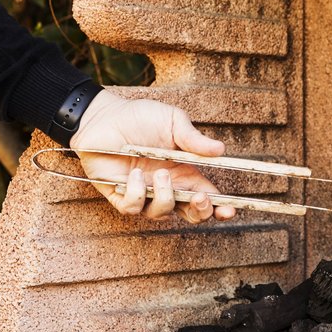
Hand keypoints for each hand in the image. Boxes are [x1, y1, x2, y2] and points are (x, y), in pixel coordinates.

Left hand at [69, 90, 235, 221]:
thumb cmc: (139, 117)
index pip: (208, 197)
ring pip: (162, 214)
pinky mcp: (121, 195)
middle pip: (190, 214)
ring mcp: (144, 193)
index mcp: (185, 172)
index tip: (229, 210)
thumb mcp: (172, 121)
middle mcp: (167, 187)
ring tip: (161, 174)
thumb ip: (194, 139)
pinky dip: (137, 194)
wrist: (102, 116)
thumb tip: (220, 150)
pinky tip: (134, 174)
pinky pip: (133, 207)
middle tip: (198, 198)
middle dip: (200, 212)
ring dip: (165, 197)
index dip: (220, 208)